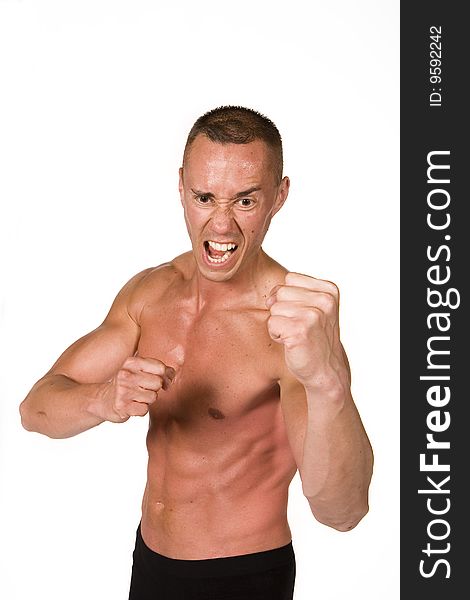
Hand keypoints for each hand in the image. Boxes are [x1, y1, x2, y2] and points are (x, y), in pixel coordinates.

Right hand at [98, 356, 174, 421]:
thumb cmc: (127, 384)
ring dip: (148, 400)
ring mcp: (122, 391)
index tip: (163, 380)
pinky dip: (141, 410)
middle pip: (158, 383)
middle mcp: (125, 375)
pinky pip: (144, 410)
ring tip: (136, 397)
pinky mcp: (122, 407)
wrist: (103, 400)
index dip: (166, 376)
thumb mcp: (138, 370)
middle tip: (145, 389)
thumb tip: (172, 373)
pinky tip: (132, 406)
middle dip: (155, 388)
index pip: (160, 367)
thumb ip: (157, 368)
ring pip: (153, 397)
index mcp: (131, 362)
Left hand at [266, 272, 346, 389]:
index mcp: (329, 290)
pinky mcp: (300, 330)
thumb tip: (269, 299)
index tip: (305, 315)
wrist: (325, 371)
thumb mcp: (312, 307)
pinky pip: (271, 323)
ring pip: (274, 307)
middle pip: (281, 292)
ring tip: (296, 335)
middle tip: (300, 327)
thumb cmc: (315, 338)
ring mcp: (313, 315)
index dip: (290, 298)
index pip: (290, 279)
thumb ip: (293, 292)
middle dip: (283, 311)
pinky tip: (292, 343)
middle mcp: (324, 300)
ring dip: (279, 323)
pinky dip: (276, 335)